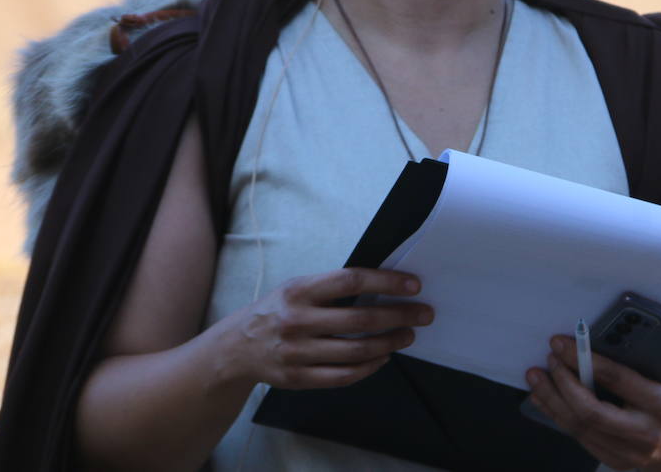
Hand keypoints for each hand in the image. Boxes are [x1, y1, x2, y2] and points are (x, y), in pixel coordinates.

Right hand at [221, 268, 431, 389]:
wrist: (237, 347)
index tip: (413, 285)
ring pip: (356, 351)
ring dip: (389, 343)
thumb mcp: (298, 288)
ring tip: (407, 336)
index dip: (386, 282)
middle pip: (360, 319)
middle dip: (399, 316)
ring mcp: (297, 353)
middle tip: (423, 314)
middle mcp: (297, 320)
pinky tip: (383, 357)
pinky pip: (344, 376)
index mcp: (299, 290)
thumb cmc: (279, 311)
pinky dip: (370, 367)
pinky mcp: (298, 379)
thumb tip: (384, 285)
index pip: (351, 280)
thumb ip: (332, 287)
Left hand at [524, 336, 660, 471]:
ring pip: (579, 427)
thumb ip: (635, 358)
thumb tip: (591, 334)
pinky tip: (545, 398)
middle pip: (590, 411)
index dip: (583, 359)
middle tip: (548, 360)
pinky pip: (578, 437)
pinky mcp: (614, 461)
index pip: (616, 379)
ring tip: (537, 376)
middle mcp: (645, 433)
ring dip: (552, 399)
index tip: (560, 343)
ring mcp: (629, 453)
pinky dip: (557, 415)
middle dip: (562, 383)